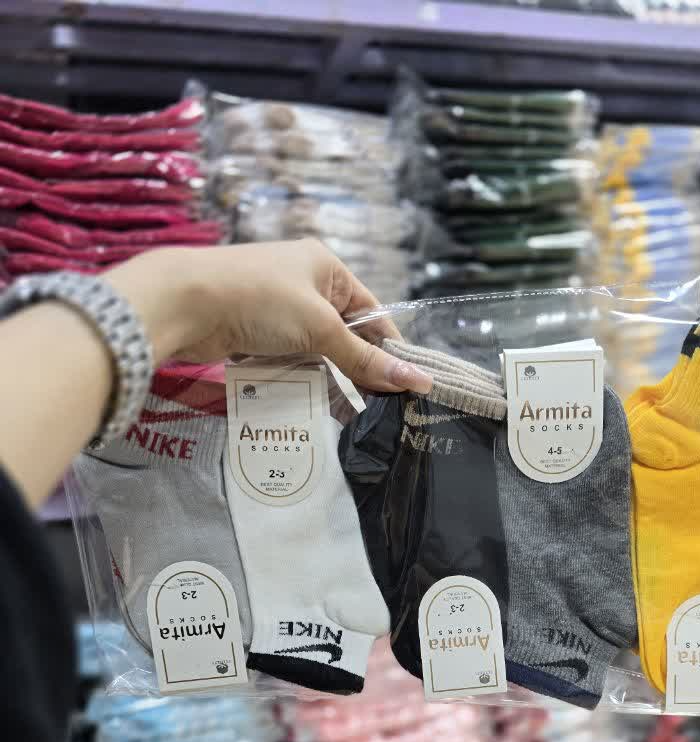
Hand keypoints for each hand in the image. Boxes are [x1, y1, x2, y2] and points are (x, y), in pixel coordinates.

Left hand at [106, 240, 432, 393]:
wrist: (183, 303)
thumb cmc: (257, 299)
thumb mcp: (319, 328)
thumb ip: (365, 359)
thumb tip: (417, 380)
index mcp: (326, 268)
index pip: (373, 313)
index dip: (390, 350)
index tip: (407, 387)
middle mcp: (305, 284)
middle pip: (346, 336)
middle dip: (360, 371)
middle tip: (379, 409)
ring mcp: (278, 310)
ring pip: (318, 353)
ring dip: (330, 381)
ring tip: (349, 416)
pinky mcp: (255, 333)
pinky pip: (290, 361)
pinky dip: (301, 382)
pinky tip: (312, 407)